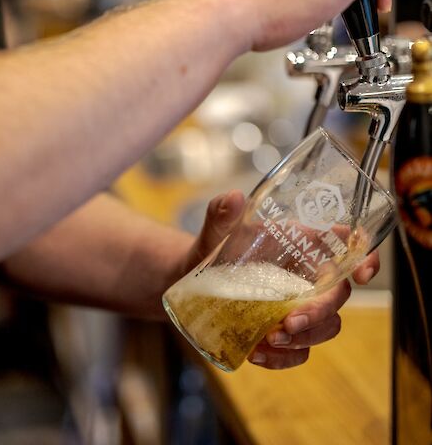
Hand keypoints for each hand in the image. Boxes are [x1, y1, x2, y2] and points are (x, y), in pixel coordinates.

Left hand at [177, 190, 379, 371]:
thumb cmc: (215, 246)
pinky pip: (300, 353)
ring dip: (306, 338)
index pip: (347, 245)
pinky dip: (283, 359)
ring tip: (271, 340)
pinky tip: (257, 355)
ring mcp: (298, 305)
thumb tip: (233, 197)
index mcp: (300, 242)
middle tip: (287, 323)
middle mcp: (306, 274)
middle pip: (338, 296)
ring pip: (327, 327)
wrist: (192, 278)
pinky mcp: (284, 332)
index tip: (361, 275)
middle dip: (319, 313)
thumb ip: (221, 214)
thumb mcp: (215, 230)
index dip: (365, 258)